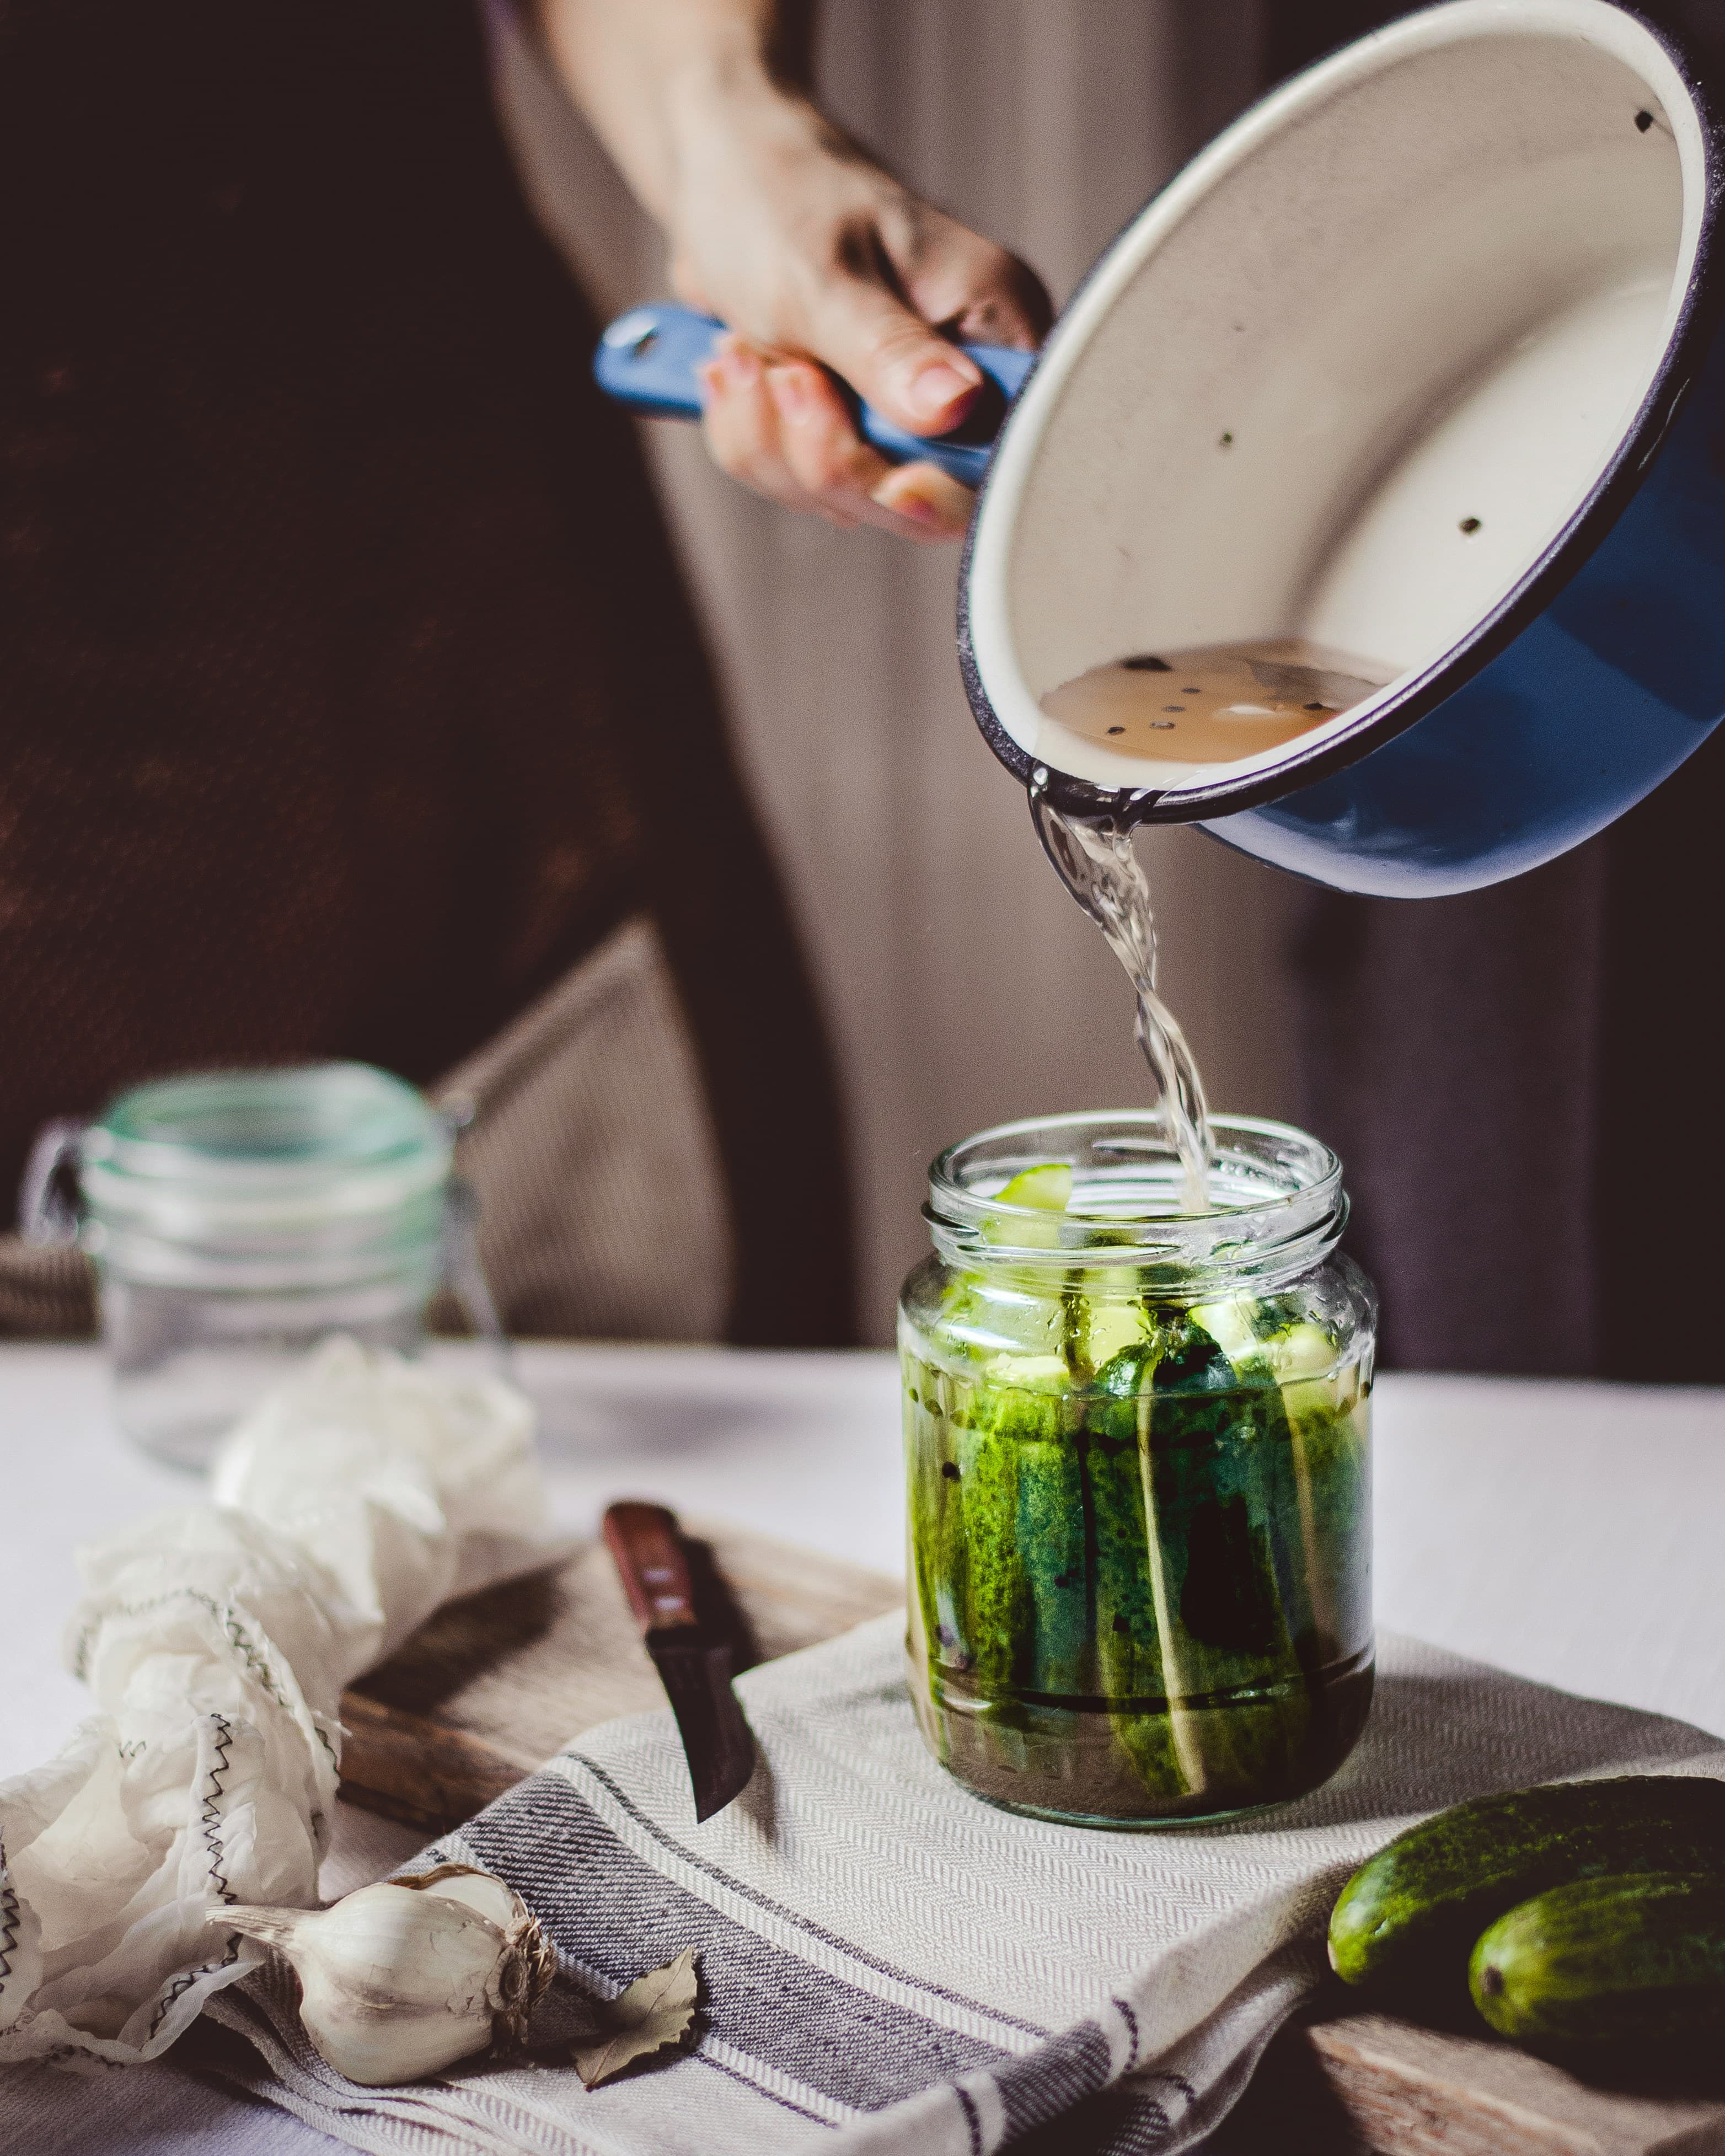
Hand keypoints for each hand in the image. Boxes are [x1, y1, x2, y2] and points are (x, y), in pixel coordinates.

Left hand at [674, 94, 1050, 540]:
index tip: (893, 478)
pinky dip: (753, 437)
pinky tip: (739, 369)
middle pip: (920, 502)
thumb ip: (890, 351)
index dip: (947, 489)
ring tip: (745, 355)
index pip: (1005, 456)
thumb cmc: (778, 198)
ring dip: (773, 441)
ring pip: (845, 498)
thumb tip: (958, 407)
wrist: (719, 175)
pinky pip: (798, 483)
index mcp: (995, 330)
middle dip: (830, 457)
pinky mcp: (847, 429)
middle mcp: (962, 382)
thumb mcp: (827, 277)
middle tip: (786, 376)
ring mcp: (900, 414)